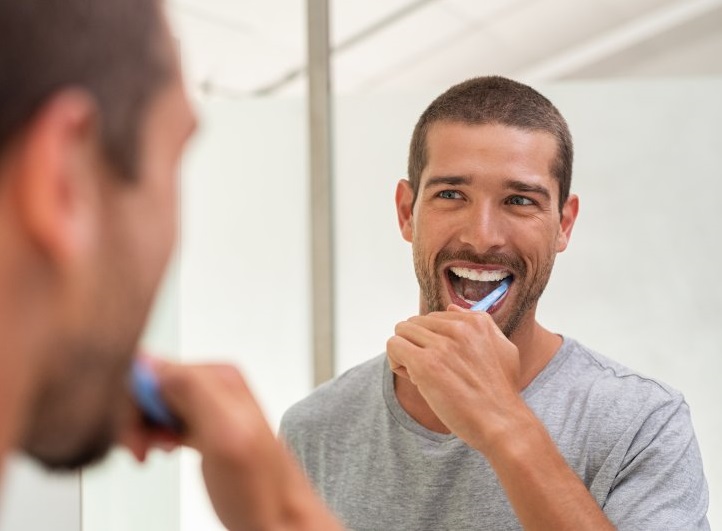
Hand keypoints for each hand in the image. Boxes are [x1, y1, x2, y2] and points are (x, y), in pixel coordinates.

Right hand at [123, 360, 341, 530]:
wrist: (280, 521)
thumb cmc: (261, 490)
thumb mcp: (226, 435)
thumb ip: (192, 392)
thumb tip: (152, 363)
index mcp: (219, 376)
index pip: (151, 368)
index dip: (132, 403)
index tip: (137, 435)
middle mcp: (215, 385)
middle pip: (149, 384)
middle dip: (135, 417)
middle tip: (143, 450)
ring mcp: (209, 406)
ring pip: (152, 403)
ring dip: (142, 429)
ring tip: (152, 453)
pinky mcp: (204, 425)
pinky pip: (163, 417)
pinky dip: (153, 435)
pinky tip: (162, 451)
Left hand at [387, 304, 523, 452]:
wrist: (502, 423)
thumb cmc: (501, 392)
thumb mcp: (503, 348)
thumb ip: (480, 324)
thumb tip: (451, 307)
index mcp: (476, 322)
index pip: (434, 318)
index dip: (433, 340)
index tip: (444, 361)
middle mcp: (459, 328)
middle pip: (415, 323)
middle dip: (417, 346)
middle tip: (432, 371)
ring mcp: (441, 345)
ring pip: (402, 332)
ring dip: (406, 354)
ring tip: (421, 376)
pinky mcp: (426, 364)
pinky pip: (394, 346)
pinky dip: (396, 362)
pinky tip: (414, 380)